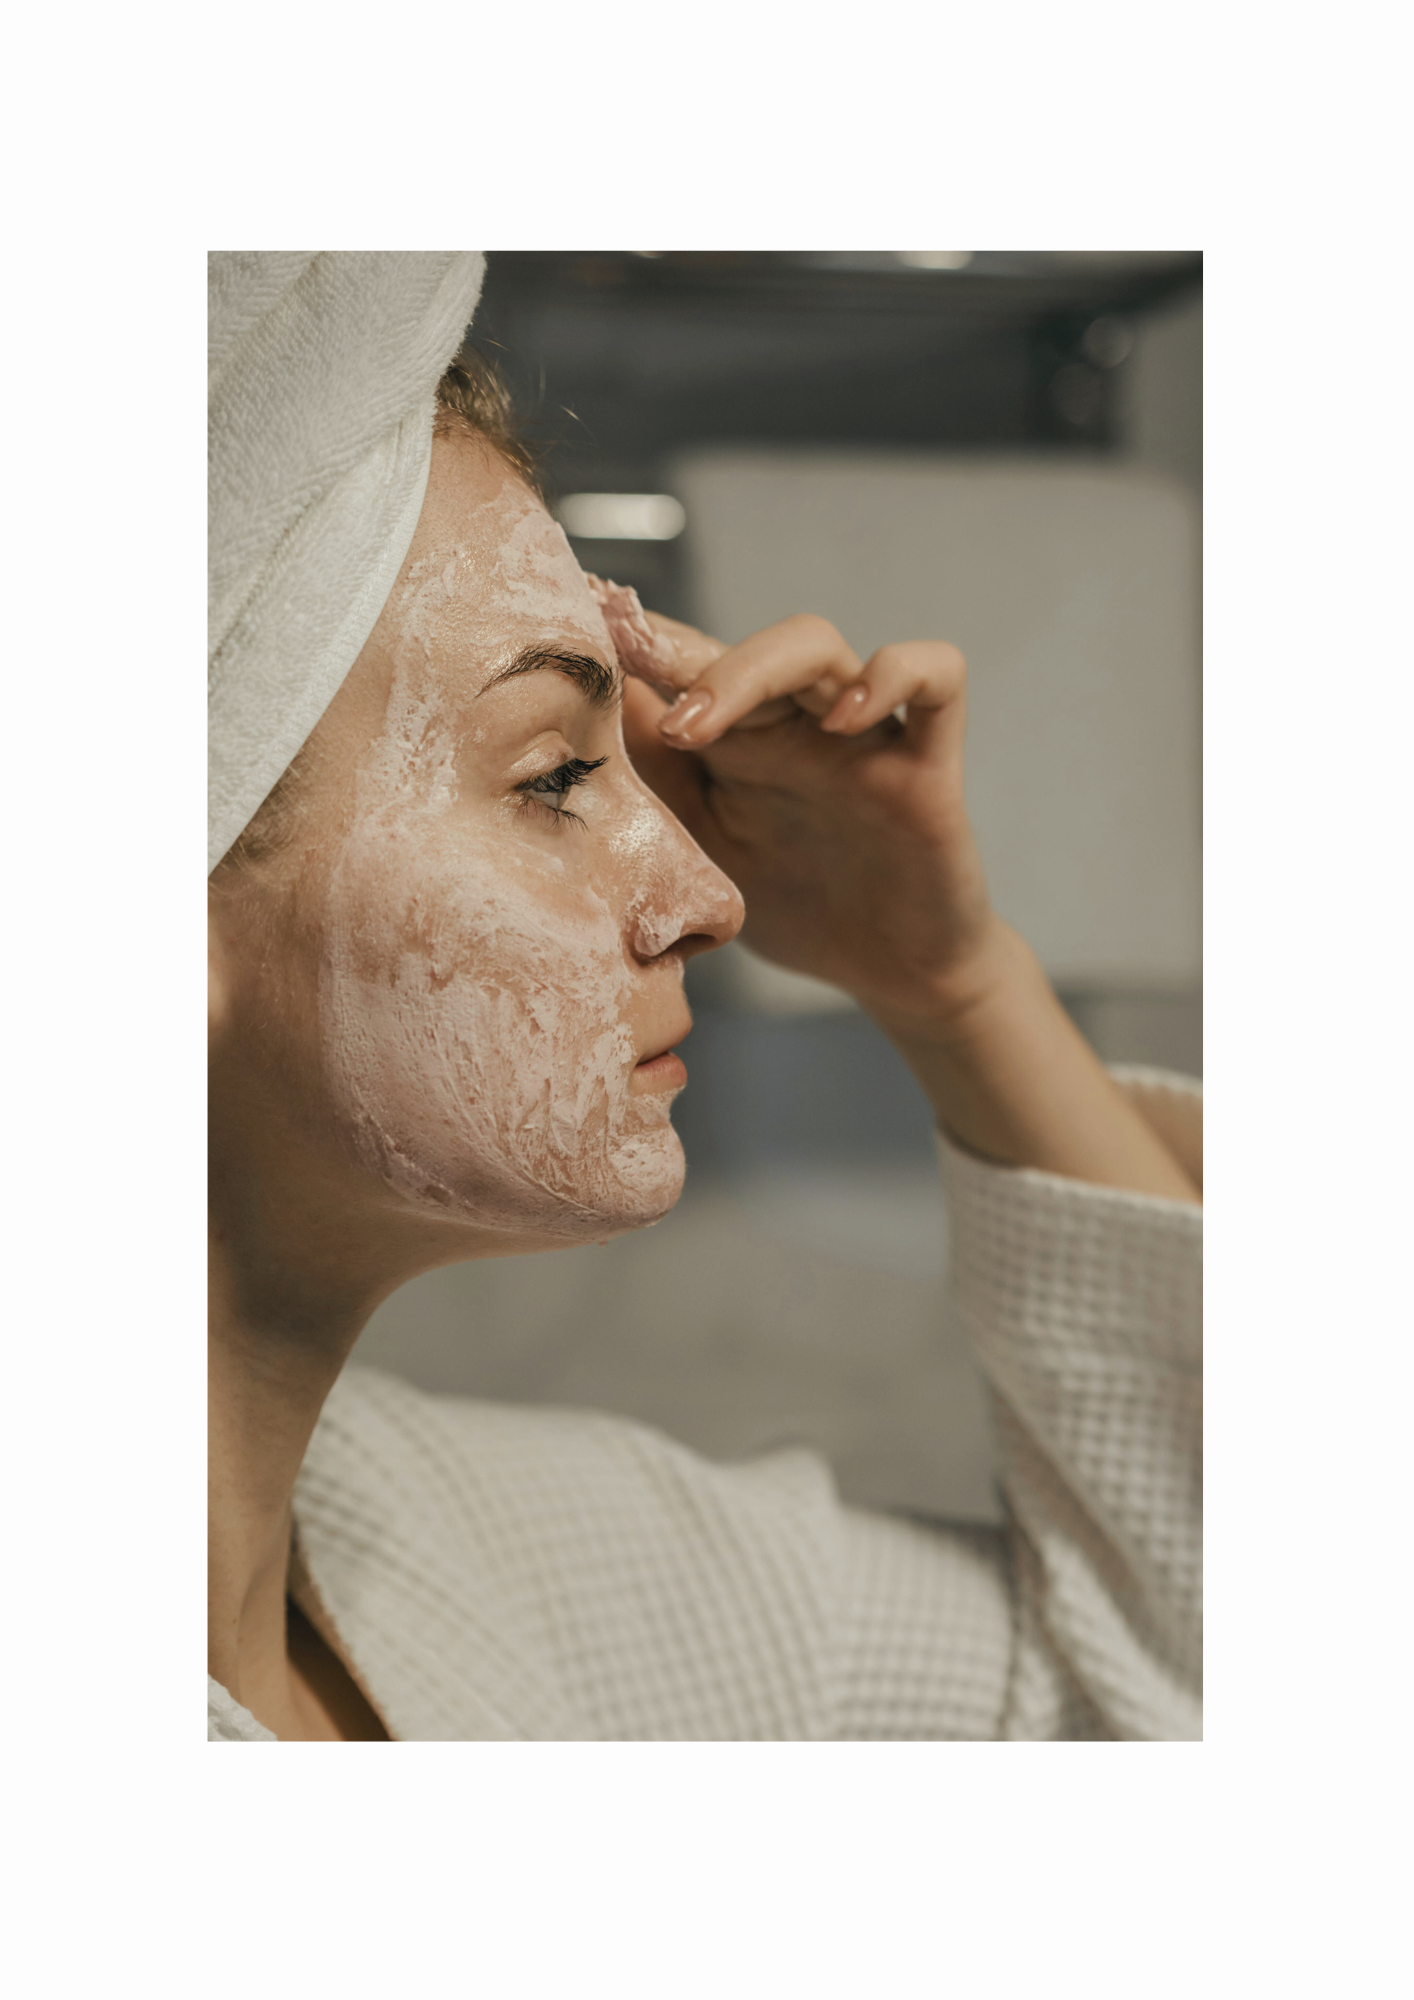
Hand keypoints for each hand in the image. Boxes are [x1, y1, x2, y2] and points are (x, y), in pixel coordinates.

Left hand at [618, 609, 1001, 1025]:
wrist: (893, 974)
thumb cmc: (797, 905)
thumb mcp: (701, 853)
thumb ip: (650, 789)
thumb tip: (574, 727)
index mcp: (739, 742)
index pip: (686, 665)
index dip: (635, 637)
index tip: (577, 618)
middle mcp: (798, 724)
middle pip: (740, 646)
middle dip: (677, 651)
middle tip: (623, 672)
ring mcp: (864, 735)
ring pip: (819, 647)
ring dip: (751, 667)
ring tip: (699, 722)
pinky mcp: (929, 762)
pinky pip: (937, 678)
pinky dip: (896, 675)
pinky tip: (845, 718)